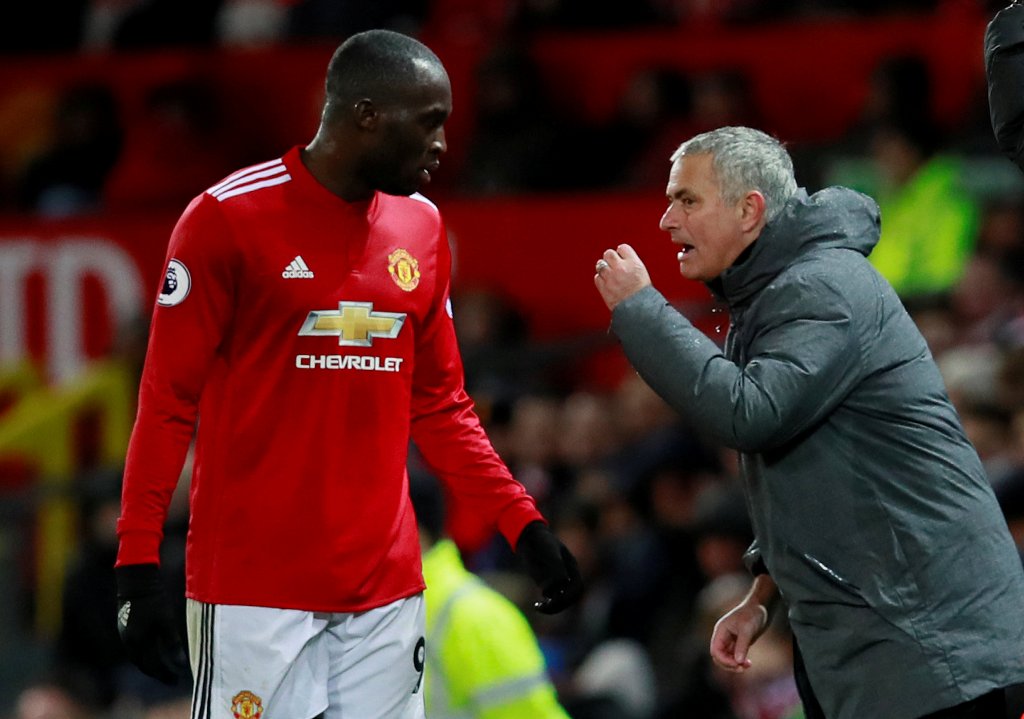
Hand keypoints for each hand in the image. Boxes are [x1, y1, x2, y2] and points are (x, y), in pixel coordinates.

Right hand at [115, 564, 189, 683]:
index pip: (152, 666)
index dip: (165, 675)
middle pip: (142, 664)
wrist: (136, 580)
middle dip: (157, 673)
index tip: (176, 680)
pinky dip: (145, 653)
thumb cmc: (153, 599)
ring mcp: (124, 634)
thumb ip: (172, 643)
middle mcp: (127, 641)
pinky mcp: (125, 626)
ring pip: (137, 656)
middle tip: (171, 678)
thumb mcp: (166, 621)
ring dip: (150, 664)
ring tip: (163, 669)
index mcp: (137, 642)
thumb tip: (181, 664)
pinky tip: (153, 652)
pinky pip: (135, 647)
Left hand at [514, 521, 582, 613]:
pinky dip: (546, 604)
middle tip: (546, 607)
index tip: (554, 598)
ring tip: (539, 607)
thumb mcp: (550, 552)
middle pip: (572, 596)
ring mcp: (558, 579)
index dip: (569, 596)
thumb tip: (561, 585)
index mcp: (572, 566)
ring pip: (561, 599)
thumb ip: (557, 567)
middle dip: (560, 604)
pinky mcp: (547, 582)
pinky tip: (536, 604)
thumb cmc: (541, 542)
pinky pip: (551, 597)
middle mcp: (567, 574)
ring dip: (553, 606)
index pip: (577, 587)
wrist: (529, 537)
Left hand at [593, 244, 651, 310]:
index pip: (622, 248)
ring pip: (600, 264)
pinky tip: (607, 282)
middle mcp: (621, 268)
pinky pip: (597, 278)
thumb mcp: (642, 273)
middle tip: (613, 264)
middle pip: (609, 253)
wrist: (638, 310)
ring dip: (604, 268)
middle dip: (610, 258)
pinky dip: (600, 279)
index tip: (621, 257)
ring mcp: (611, 277)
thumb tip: (621, 257)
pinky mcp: (603, 287)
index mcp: (634, 263)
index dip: (621, 253)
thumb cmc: (643, 294)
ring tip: (609, 273)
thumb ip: (631, 263)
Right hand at [709, 601, 769, 671]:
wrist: (762, 606)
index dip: (724, 660)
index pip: (715, 651)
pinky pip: (734, 656)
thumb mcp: (747, 630)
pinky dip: (740, 661)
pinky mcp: (738, 642)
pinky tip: (749, 663)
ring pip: (727, 658)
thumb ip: (742, 646)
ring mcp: (730, 640)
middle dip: (729, 664)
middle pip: (719, 657)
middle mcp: (723, 636)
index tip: (737, 664)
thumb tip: (738, 662)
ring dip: (735, 664)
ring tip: (748, 665)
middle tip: (742, 668)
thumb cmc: (753, 614)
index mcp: (720, 631)